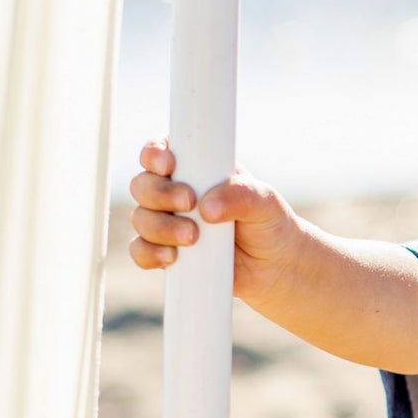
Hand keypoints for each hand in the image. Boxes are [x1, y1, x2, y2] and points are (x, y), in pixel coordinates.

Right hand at [128, 139, 299, 306]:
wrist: (276, 266)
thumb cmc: (269, 222)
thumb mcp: (264, 201)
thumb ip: (240, 195)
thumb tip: (207, 208)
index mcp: (195, 168)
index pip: (161, 151)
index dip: (154, 153)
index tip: (169, 165)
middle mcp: (174, 192)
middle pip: (143, 185)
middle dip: (160, 194)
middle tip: (190, 203)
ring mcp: (168, 223)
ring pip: (141, 218)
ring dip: (160, 227)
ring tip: (193, 238)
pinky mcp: (167, 253)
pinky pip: (141, 251)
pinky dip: (150, 253)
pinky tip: (172, 258)